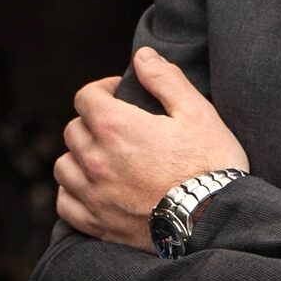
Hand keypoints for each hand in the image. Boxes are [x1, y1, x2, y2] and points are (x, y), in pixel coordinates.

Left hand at [54, 47, 249, 251]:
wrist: (216, 221)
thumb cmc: (210, 164)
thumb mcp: (196, 111)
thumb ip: (165, 79)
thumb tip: (142, 56)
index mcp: (115, 126)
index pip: (86, 96)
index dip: (102, 89)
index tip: (119, 94)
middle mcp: (96, 159)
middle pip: (73, 129)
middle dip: (92, 121)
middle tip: (117, 126)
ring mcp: (94, 195)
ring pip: (64, 166)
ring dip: (78, 156)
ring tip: (102, 157)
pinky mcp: (97, 224)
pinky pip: (65, 203)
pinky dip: (72, 192)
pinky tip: (92, 188)